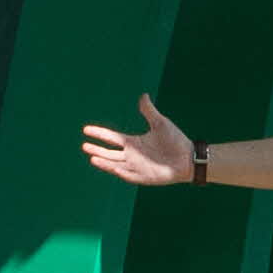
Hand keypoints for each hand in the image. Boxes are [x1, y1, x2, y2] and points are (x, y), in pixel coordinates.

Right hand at [80, 97, 205, 190]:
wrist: (188, 158)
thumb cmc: (175, 141)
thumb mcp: (160, 123)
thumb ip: (149, 111)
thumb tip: (143, 95)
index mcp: (133, 142)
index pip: (112, 138)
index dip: (99, 133)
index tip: (86, 130)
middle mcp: (132, 155)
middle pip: (109, 153)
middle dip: (97, 150)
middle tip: (84, 146)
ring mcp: (136, 167)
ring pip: (115, 164)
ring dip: (104, 162)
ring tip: (92, 158)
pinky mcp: (143, 177)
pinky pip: (128, 174)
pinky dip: (119, 171)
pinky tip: (111, 167)